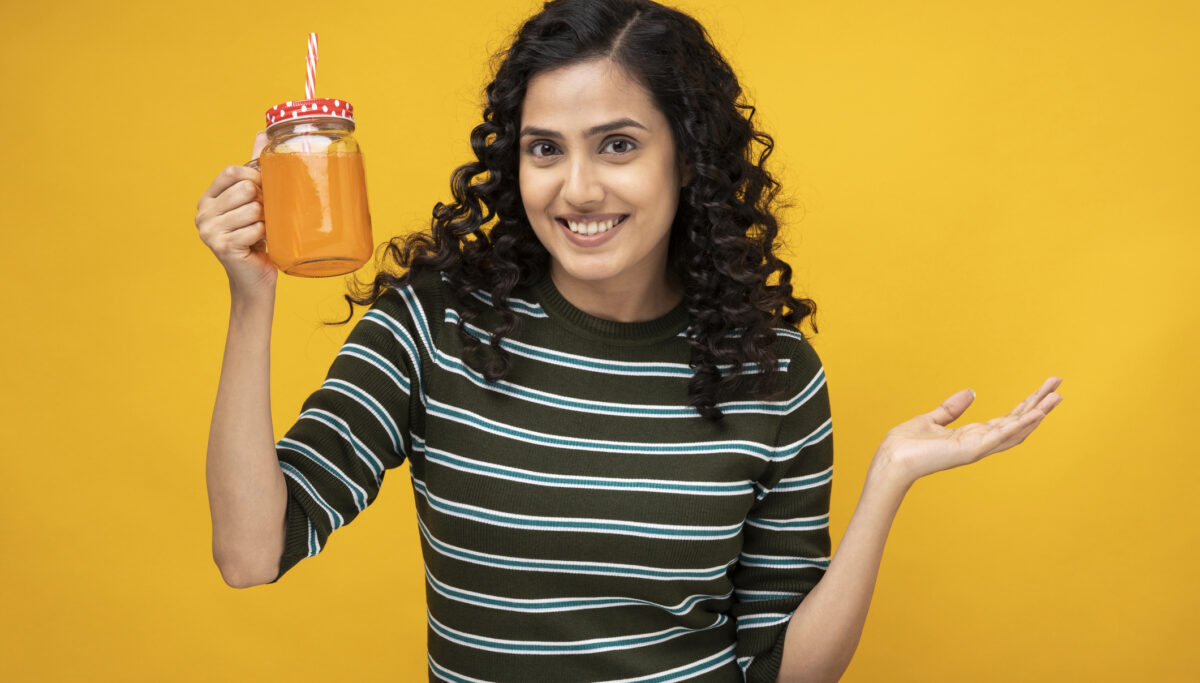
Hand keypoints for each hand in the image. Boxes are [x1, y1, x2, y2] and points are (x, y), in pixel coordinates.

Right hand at [194, 131, 276, 294]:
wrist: (255, 279)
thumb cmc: (257, 238)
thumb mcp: (254, 199)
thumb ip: (254, 167)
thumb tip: (263, 132)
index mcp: (207, 199)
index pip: (232, 171)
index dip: (255, 178)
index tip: (263, 193)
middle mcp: (202, 213)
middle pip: (246, 189)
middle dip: (263, 203)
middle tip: (262, 220)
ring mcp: (209, 230)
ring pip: (253, 208)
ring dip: (266, 222)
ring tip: (260, 233)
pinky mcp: (222, 246)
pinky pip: (256, 228)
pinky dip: (265, 237)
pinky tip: (258, 246)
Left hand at [873, 376, 1063, 486]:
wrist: (891, 459)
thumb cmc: (906, 444)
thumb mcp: (931, 419)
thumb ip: (951, 408)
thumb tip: (971, 392)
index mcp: (972, 435)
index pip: (1007, 418)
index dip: (1027, 404)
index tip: (1044, 388)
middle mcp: (980, 443)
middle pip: (1018, 422)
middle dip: (1040, 405)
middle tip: (1060, 386)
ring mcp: (978, 448)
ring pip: (1016, 429)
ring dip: (1038, 414)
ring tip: (1057, 397)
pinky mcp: (972, 449)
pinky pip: (1002, 435)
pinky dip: (1021, 424)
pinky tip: (1037, 413)